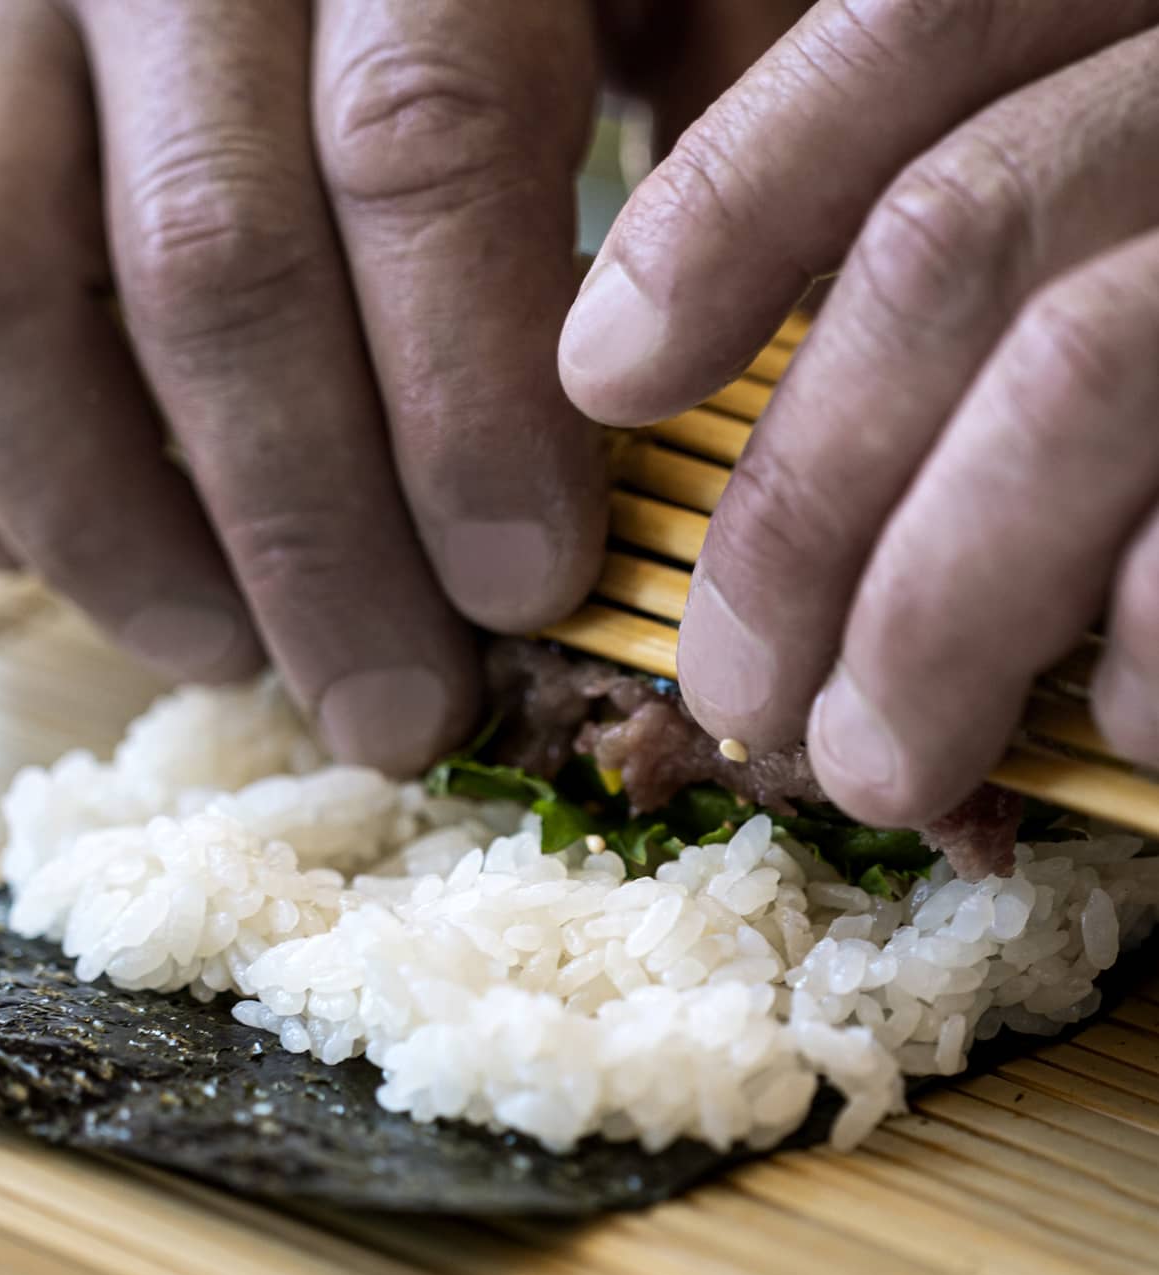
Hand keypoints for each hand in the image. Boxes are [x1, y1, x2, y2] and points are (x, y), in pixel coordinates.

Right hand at [0, 0, 608, 775]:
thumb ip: (706, 141)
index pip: (418, 153)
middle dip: (311, 540)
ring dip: (101, 529)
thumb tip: (684, 402)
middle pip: (204, 272)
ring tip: (224, 658)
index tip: (521, 595)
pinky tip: (54, 551)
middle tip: (393, 709)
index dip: (467, 410)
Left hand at [561, 2, 1158, 824]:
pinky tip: (1116, 722)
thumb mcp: (1116, 202)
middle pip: (953, 243)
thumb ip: (978, 225)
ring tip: (871, 767)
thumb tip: (690, 364)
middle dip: (803, 506)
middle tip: (738, 692)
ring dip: (933, 616)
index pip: (918, 33)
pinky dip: (1151, 651)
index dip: (730, 209)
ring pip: (1077, 376)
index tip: (605, 372)